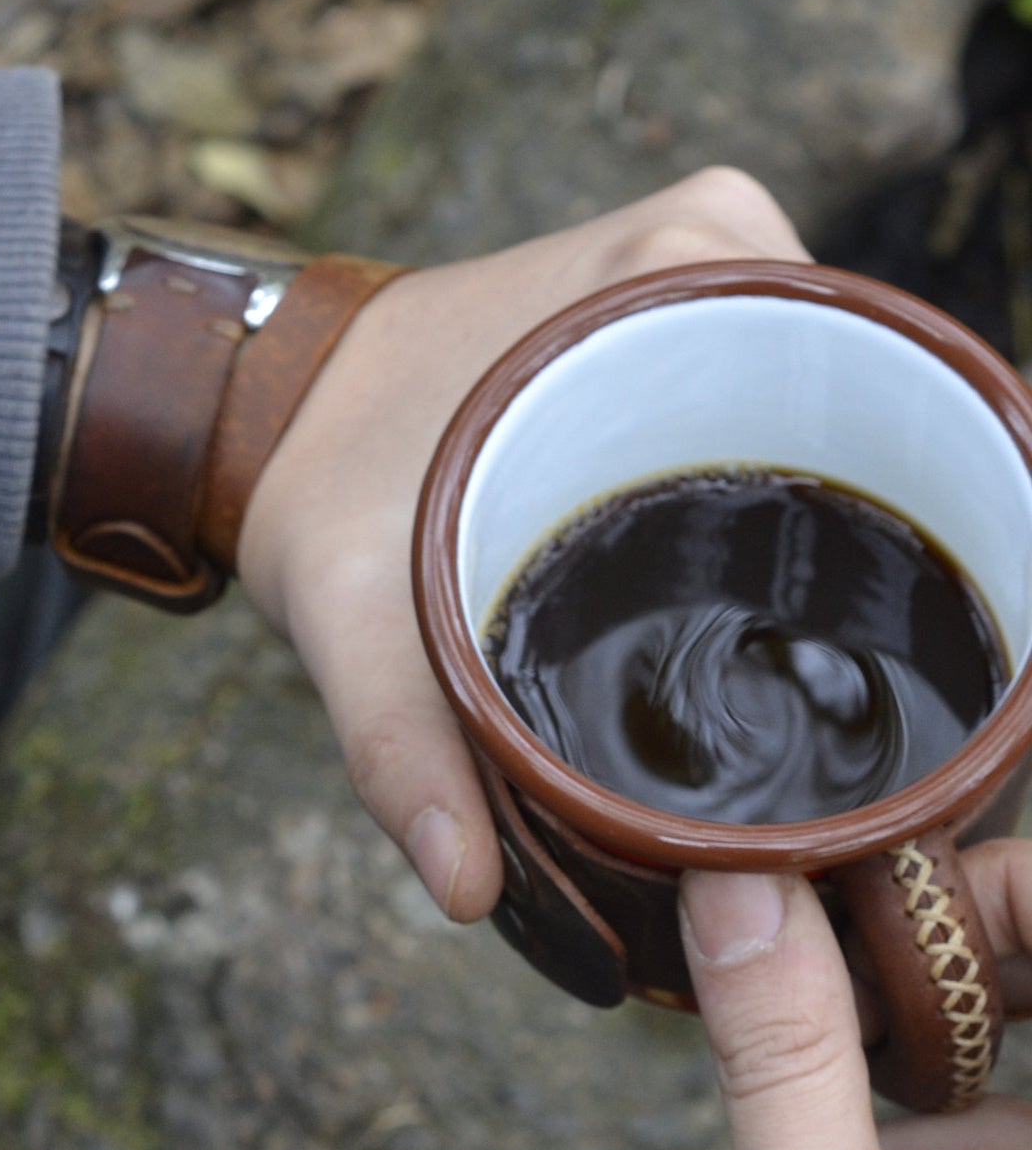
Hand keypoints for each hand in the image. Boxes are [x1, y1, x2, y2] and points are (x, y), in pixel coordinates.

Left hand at [235, 169, 808, 920]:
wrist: (264, 413)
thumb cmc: (314, 496)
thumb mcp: (355, 620)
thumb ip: (402, 749)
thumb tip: (466, 887)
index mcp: (677, 277)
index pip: (869, 398)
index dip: (885, 533)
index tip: (863, 657)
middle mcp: (713, 262)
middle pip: (851, 430)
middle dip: (841, 565)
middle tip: (806, 697)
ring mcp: (701, 293)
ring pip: (815, 434)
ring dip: (802, 545)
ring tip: (783, 665)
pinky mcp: (674, 335)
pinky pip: (764, 424)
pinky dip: (761, 512)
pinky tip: (748, 605)